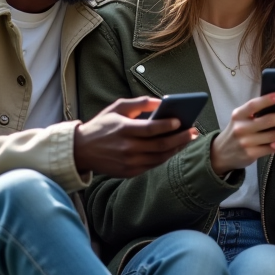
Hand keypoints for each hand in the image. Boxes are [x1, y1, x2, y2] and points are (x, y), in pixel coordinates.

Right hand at [74, 97, 197, 176]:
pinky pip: (153, 165)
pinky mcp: (129, 172)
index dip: (168, 125)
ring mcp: (129, 162)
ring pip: (160, 157)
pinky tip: (173, 149)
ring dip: (176, 148)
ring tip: (187, 139)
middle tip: (193, 131)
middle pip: (160, 145)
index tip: (181, 120)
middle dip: (180, 138)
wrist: (81, 150)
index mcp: (124, 129)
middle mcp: (127, 148)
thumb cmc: (102, 125)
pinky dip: (165, 157)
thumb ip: (140, 103)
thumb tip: (162, 102)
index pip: (152, 129)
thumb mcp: (117, 108)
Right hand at [210, 92, 274, 175]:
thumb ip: (254, 112)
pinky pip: (271, 147)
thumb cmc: (237, 132)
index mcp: (238, 115)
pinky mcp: (251, 154)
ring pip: (272, 135)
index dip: (266, 100)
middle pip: (267, 120)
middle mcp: (241, 128)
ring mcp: (246, 142)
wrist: (221, 154)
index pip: (252, 105)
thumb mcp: (240, 119)